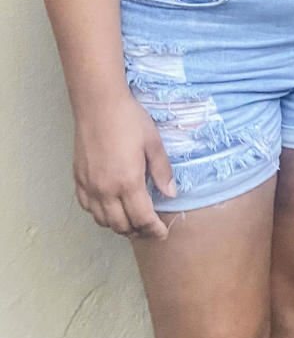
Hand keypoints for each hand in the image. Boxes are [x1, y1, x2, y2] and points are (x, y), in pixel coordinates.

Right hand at [73, 94, 176, 238]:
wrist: (99, 104)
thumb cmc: (129, 119)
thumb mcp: (153, 142)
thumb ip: (162, 171)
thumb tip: (170, 194)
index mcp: (128, 182)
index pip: (142, 218)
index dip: (154, 230)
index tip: (162, 233)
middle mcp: (106, 190)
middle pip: (121, 225)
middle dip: (138, 231)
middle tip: (150, 229)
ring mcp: (89, 186)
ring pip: (102, 221)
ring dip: (118, 226)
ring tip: (132, 222)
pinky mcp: (78, 180)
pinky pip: (87, 208)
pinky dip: (100, 215)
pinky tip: (109, 208)